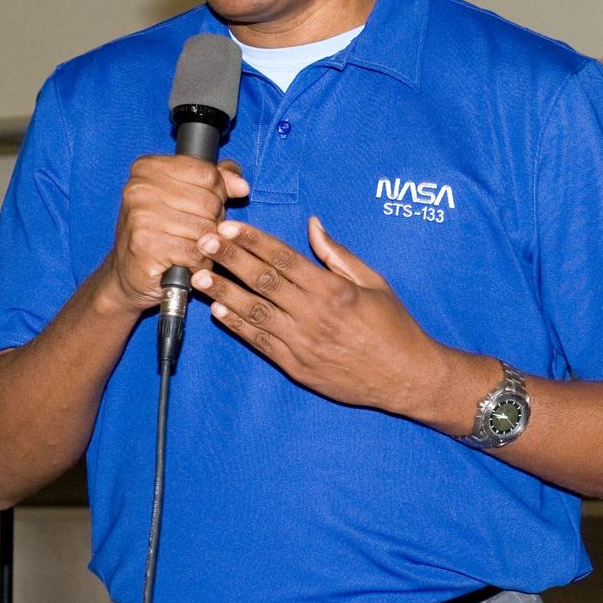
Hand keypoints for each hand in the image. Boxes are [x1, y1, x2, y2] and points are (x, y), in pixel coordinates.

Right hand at [102, 156, 248, 313]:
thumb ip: (215, 182)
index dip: (218, 194)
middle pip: (210, 201)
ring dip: (207, 245)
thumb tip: (241, 185)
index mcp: (148, 168)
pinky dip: (199, 263)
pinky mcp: (147, 246)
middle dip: (213, 222)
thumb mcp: (184, 199)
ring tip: (189, 248)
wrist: (127, 275)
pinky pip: (196, 252)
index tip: (204, 207)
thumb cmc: (159, 234)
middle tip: (194, 233)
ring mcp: (141, 217)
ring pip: (206, 228)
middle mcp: (140, 188)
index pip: (208, 173)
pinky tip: (186, 263)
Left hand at [190, 215, 454, 421]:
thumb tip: (313, 224)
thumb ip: (337, 254)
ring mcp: (303, 343)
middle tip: (203, 242)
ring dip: (223, 291)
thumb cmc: (393, 325)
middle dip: (230, 259)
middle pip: (263, 281)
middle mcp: (315, 315)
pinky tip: (217, 310)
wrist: (405, 377)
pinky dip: (237, 325)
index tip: (230, 227)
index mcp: (334, 290)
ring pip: (254, 312)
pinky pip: (260, 342)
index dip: (253, 241)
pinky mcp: (297, 367)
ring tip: (197, 275)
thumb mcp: (373, 281)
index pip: (284, 258)